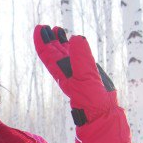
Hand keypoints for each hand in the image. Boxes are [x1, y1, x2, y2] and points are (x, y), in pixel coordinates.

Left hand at [33, 25, 130, 142]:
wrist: (102, 115)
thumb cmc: (93, 100)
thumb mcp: (87, 78)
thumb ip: (82, 59)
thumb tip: (76, 37)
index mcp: (63, 73)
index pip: (48, 54)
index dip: (42, 42)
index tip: (39, 28)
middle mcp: (67, 72)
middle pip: (54, 53)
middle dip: (48, 40)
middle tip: (44, 27)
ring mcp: (76, 73)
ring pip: (64, 55)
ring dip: (59, 42)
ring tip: (56, 29)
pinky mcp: (86, 75)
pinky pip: (76, 59)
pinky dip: (73, 49)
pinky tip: (73, 42)